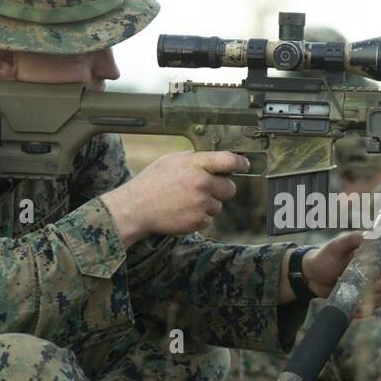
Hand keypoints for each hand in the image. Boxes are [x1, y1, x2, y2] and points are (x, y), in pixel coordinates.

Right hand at [100, 151, 244, 245]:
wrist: (136, 208)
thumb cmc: (151, 183)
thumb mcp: (170, 161)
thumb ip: (193, 159)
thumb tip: (212, 159)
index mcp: (195, 164)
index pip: (229, 160)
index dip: (240, 163)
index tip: (244, 165)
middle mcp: (201, 183)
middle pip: (230, 187)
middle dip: (221, 189)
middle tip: (205, 189)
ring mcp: (201, 203)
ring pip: (219, 206)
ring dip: (208, 205)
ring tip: (186, 202)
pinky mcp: (198, 221)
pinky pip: (209, 219)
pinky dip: (199, 218)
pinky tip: (183, 212)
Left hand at [281, 230, 380, 316]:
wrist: (312, 275)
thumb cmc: (325, 257)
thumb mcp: (337, 245)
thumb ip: (354, 238)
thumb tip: (371, 235)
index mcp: (376, 259)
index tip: (371, 285)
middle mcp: (377, 274)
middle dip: (374, 294)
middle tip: (357, 292)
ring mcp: (370, 289)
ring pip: (379, 301)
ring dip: (365, 303)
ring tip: (349, 295)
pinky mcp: (362, 301)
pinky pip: (368, 311)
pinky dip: (359, 311)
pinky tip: (348, 305)